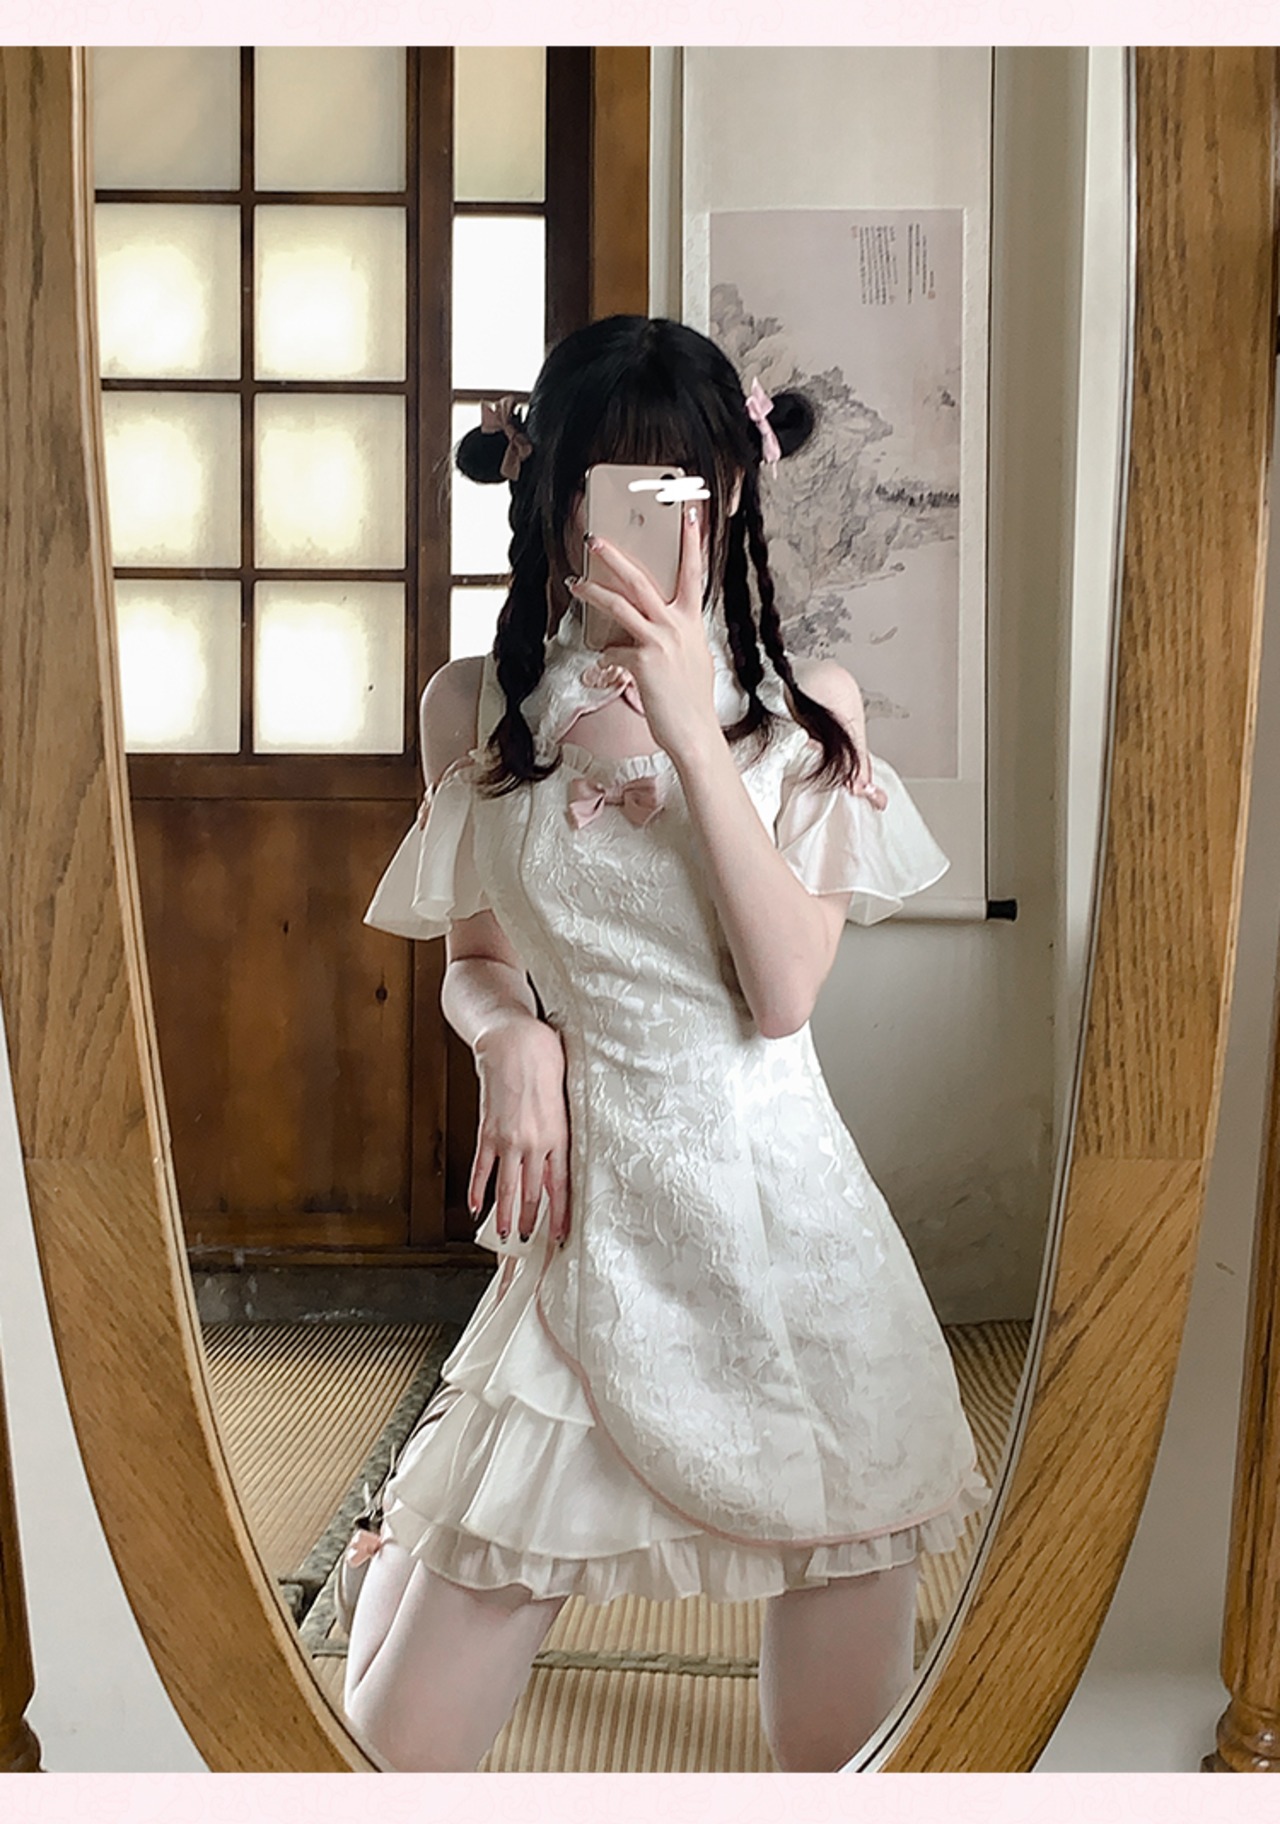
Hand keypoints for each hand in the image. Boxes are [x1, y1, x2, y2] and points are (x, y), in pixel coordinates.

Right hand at [470, 1019, 570, 1243]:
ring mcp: (508, 1139)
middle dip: (532, 1221)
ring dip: (506, 1215)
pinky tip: (475, 1207)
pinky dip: (477, 1189)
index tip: (560, 1236)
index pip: (561, 1186)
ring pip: (507, 1187)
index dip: (559, 1215)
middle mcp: (534, 1142)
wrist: (515, 1041)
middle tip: (532, 1243)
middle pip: (534, 1192)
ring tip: (505, 1236)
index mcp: (558, 1135)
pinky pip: (482, 1167)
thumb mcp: (565, 1096)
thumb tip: (561, 1151)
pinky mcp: (487, 1130)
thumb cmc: (545, 1059)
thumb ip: (562, 1127)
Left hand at [569, 507, 721, 763]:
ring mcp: (660, 641)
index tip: (689, 513)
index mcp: (693, 622)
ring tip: (576, 581)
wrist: (694, 733)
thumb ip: (679, 637)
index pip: (694, 572)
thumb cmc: (691, 701)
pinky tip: (605, 662)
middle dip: (617, 556)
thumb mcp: (694, 659)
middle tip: (596, 540)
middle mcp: (677, 626)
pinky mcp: (643, 661)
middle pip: (642, 580)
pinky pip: (613, 649)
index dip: (691, 541)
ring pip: (620, 605)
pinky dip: (606, 654)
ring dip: (594, 591)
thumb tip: (660, 631)